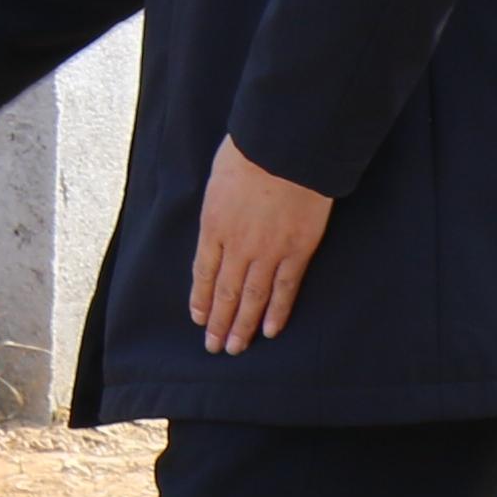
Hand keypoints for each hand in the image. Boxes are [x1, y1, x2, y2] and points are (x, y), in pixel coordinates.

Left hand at [189, 140, 332, 354]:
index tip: (198, 318)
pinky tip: (270, 330)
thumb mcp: (219, 179)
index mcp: (213, 226)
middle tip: (213, 347)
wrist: (287, 149)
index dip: (200, 299)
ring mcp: (268, 251)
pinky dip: (277, 312)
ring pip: (252, 297)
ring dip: (243, 325)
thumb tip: (220, 220)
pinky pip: (285, 288)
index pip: (203, 272)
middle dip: (218, 322)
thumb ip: (218, 206)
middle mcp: (237, 246)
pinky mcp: (298, 251)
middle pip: (224, 292)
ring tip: (236, 348)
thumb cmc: (251, 151)